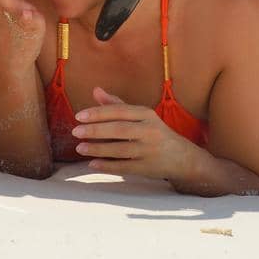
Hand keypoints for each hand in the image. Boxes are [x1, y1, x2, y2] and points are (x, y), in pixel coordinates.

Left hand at [72, 87, 202, 183]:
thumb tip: (95, 90)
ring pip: (120, 150)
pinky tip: (93, 164)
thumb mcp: (140, 116)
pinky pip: (124, 167)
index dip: (98, 113)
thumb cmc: (155, 133)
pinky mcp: (148, 168)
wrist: (183, 157)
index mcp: (146, 114)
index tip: (79, 116)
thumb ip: (117, 104)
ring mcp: (150, 150)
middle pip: (119, 130)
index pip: (119, 111)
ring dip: (98, 149)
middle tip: (75, 131)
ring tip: (80, 148)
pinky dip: (107, 166)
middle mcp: (150, 131)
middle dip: (95, 130)